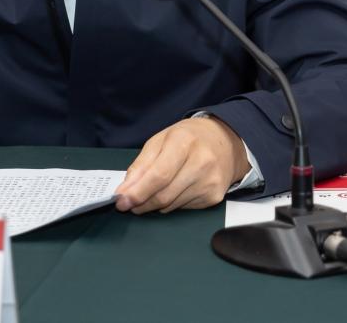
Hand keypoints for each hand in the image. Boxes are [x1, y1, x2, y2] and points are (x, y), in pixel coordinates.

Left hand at [114, 116, 247, 213]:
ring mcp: (210, 182)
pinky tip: (173, 191)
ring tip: (149, 196)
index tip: (121, 201)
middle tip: (129, 204)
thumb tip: (125, 191)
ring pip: (172, 205)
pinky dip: (171, 204)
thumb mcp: (160, 141)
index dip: (138, 192)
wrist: (225, 141)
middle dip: (142, 202)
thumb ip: (141, 166)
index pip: (158, 175)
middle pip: (164, 194)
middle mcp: (201, 162)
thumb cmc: (188, 138)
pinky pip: (183, 208)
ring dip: (155, 204)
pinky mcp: (214, 197)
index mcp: (184, 142)